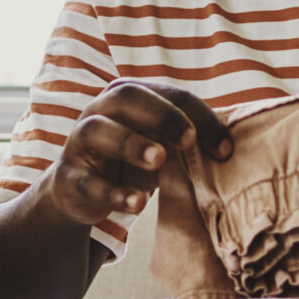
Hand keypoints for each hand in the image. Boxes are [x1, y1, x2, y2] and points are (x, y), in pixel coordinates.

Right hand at [42, 79, 228, 228]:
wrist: (80, 191)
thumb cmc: (130, 161)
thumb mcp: (158, 144)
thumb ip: (187, 139)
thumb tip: (230, 148)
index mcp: (129, 97)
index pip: (169, 94)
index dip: (201, 117)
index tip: (225, 149)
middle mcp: (100, 111)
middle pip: (126, 97)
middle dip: (161, 115)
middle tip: (189, 141)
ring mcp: (79, 142)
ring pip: (98, 131)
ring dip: (131, 144)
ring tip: (158, 161)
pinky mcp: (68, 178)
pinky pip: (88, 182)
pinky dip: (113, 193)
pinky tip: (137, 204)